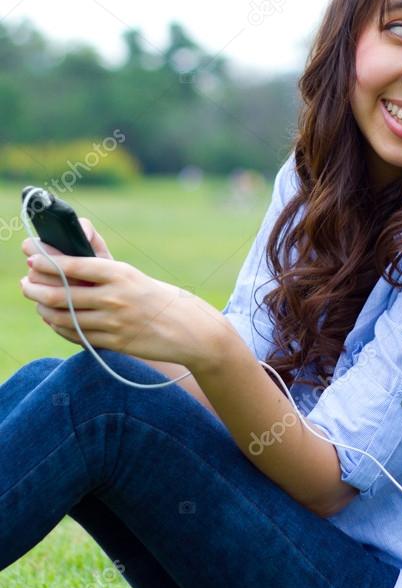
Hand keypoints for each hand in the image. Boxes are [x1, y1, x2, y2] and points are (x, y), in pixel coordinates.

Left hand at [19, 225, 228, 371]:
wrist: (191, 330)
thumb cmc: (162, 298)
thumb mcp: (136, 276)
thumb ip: (105, 265)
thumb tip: (77, 244)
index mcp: (121, 274)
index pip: (73, 265)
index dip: (46, 261)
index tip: (31, 257)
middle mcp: (115, 297)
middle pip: (59, 293)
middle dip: (34, 288)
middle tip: (25, 283)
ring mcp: (114, 323)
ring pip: (63, 317)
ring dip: (43, 309)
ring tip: (37, 301)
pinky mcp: (114, 343)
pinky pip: (76, 335)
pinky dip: (59, 327)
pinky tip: (55, 319)